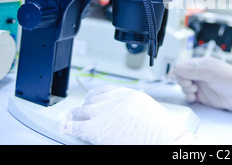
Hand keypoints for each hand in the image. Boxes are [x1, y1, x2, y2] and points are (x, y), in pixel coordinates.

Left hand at [61, 85, 197, 144]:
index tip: (90, 100)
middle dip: (84, 107)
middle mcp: (116, 101)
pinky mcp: (97, 129)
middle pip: (93, 100)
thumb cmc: (163, 132)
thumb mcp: (149, 112)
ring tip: (68, 119)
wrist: (166, 141)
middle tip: (77, 112)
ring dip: (74, 116)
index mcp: (130, 95)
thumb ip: (133, 109)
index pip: (105, 91)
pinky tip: (65, 128)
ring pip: (82, 111)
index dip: (94, 97)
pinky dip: (68, 127)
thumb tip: (121, 116)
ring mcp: (105, 113)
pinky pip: (76, 126)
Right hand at [172, 57, 231, 114]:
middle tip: (190, 84)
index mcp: (201, 64)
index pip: (183, 66)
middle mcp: (200, 74)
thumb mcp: (210, 72)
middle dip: (183, 81)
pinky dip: (189, 97)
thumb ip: (192, 70)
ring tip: (195, 91)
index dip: (178, 72)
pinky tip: (195, 97)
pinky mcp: (203, 96)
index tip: (175, 77)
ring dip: (186, 90)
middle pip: (182, 77)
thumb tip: (176, 69)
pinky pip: (190, 96)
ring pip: (184, 87)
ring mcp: (201, 85)